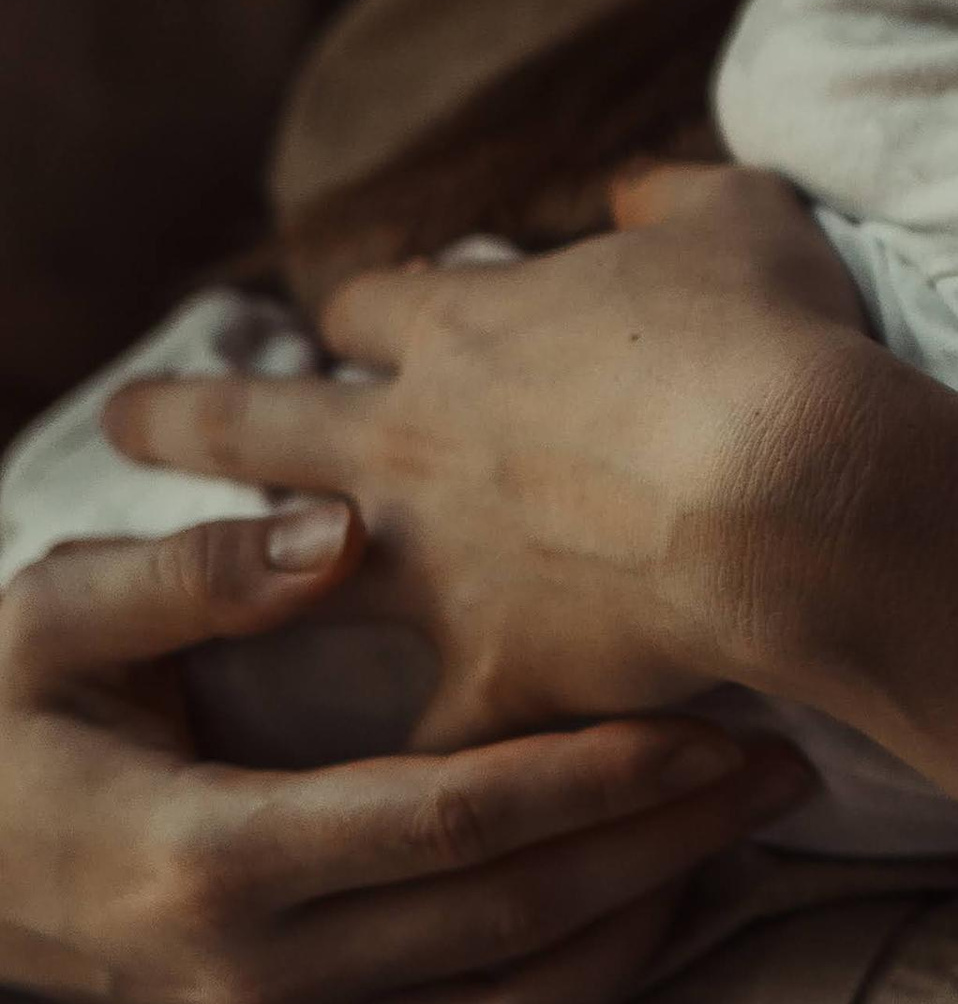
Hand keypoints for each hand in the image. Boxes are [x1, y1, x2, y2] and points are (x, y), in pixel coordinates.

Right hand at [0, 508, 814, 1003]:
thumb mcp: (48, 623)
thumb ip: (190, 572)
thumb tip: (343, 525)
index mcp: (208, 856)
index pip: (451, 817)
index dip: (591, 767)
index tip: (704, 708)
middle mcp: (261, 973)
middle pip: (513, 912)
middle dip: (661, 835)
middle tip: (780, 757)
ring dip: (646, 919)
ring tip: (743, 826)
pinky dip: (581, 989)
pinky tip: (652, 910)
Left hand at [103, 166, 870, 749]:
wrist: (789, 487)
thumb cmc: (767, 339)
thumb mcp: (733, 219)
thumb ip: (667, 196)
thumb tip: (631, 193)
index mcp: (467, 331)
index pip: (367, 308)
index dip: (364, 315)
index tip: (358, 327)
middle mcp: (418, 447)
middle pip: (258, 425)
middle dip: (184, 422)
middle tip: (121, 423)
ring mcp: (442, 570)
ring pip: (292, 585)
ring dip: (242, 597)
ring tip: (196, 623)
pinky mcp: (495, 676)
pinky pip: (438, 742)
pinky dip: (439, 768)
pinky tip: (432, 810)